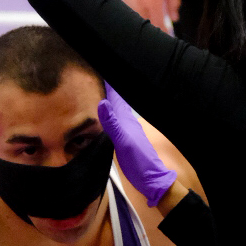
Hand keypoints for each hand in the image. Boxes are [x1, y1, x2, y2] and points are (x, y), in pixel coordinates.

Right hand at [98, 85, 176, 206]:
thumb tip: (102, 102)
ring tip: (96, 88)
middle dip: (107, 88)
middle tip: (95, 73)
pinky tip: (103, 115)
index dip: (108, 83)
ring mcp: (124, 132)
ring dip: (107, 100)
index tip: (100, 66)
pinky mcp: (122, 141)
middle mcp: (125, 123)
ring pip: (114, 111)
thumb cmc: (139, 161)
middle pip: (115, 101)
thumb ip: (113, 124)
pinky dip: (107, 115)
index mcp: (125, 120)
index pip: (115, 96)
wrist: (151, 180)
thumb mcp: (124, 143)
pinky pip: (113, 123)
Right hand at [118, 0, 180, 31]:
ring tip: (149, 15)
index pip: (158, 24)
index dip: (163, 32)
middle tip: (158, 25)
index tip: (166, 35)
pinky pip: (128, 8)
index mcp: (154, 0)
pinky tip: (140, 5)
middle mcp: (140, 2)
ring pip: (136, 18)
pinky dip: (135, 10)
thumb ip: (174, 3)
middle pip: (146, 24)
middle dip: (152, 27)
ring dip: (143, 19)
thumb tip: (174, 18)